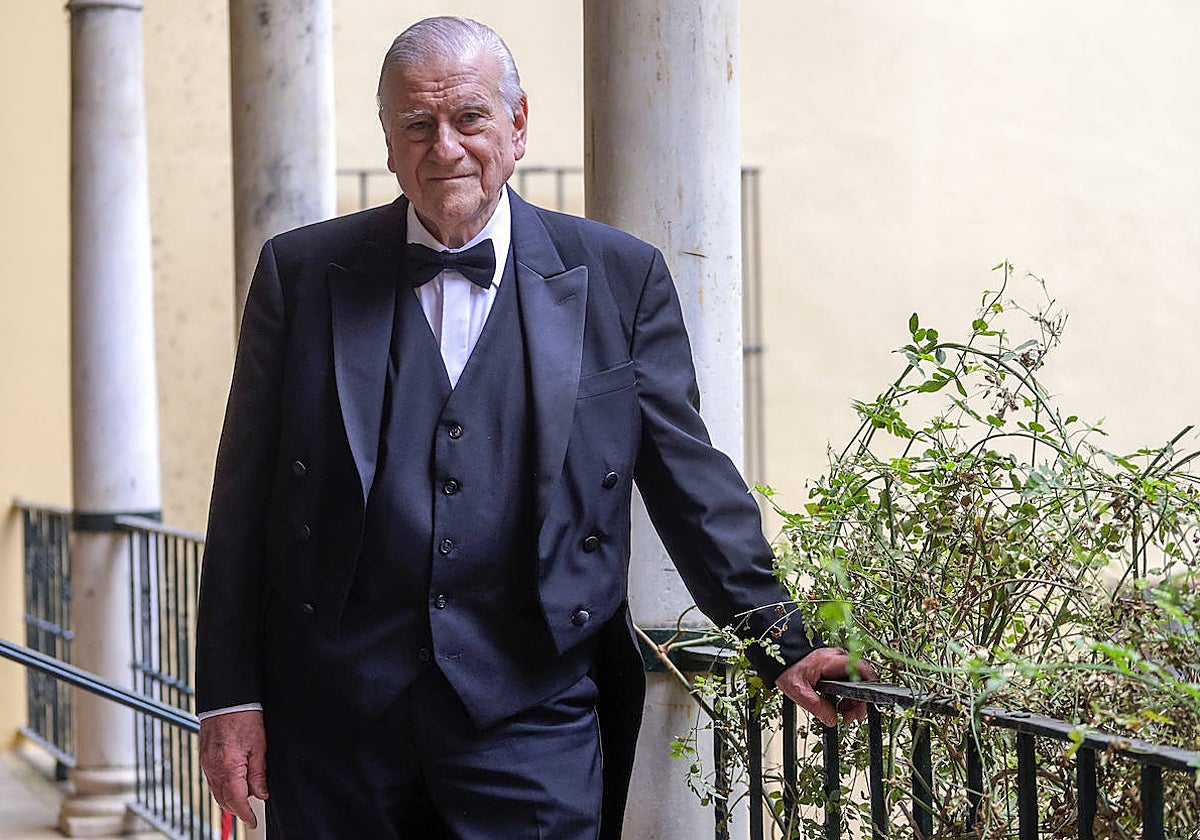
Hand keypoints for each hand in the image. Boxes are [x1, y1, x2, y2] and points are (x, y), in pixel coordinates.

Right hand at [200, 710, 268, 827]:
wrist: (226, 699)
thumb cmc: (244, 717)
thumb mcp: (259, 745)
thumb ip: (259, 773)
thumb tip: (262, 793)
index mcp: (228, 766)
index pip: (237, 800)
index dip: (245, 814)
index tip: (252, 822)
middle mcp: (213, 768)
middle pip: (224, 799)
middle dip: (237, 809)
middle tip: (251, 814)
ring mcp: (206, 764)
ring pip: (216, 792)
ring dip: (229, 800)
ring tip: (244, 801)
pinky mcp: (205, 758)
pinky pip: (212, 781)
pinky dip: (222, 788)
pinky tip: (233, 785)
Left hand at [775, 647, 878, 727]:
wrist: (779, 654)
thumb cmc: (788, 668)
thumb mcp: (799, 691)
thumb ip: (817, 706)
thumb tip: (833, 720)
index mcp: (832, 661)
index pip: (862, 670)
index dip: (869, 688)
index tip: (864, 707)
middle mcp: (838, 658)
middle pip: (861, 680)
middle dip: (859, 702)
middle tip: (850, 718)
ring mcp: (838, 661)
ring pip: (856, 682)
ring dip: (853, 700)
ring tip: (842, 713)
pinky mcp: (835, 666)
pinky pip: (848, 680)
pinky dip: (847, 694)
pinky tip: (839, 705)